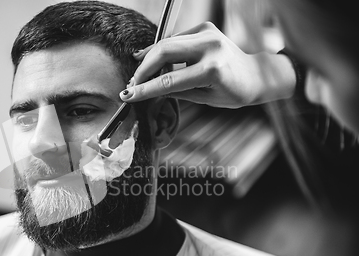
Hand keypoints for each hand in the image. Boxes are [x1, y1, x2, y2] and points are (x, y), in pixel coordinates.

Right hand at [121, 22, 294, 107]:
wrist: (257, 74)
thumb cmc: (234, 92)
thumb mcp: (205, 98)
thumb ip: (177, 92)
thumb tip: (149, 90)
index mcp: (212, 69)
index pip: (169, 80)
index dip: (146, 89)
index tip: (128, 96)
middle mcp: (210, 46)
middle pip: (163, 52)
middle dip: (143, 69)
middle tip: (131, 84)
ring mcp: (208, 33)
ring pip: (166, 43)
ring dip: (148, 58)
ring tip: (137, 74)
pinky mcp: (205, 27)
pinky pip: (175, 39)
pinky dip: (161, 50)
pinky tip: (148, 58)